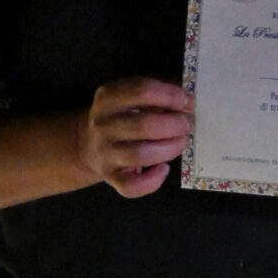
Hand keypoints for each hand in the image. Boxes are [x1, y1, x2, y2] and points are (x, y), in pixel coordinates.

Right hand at [77, 78, 193, 198]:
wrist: (88, 145)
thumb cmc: (122, 115)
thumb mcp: (131, 96)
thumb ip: (158, 93)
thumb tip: (186, 100)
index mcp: (107, 98)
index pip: (141, 91)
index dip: (171, 96)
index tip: (188, 102)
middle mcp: (102, 125)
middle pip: (143, 125)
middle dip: (174, 125)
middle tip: (186, 125)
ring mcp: (105, 153)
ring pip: (140, 155)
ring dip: (170, 148)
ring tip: (181, 142)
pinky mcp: (110, 177)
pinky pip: (131, 186)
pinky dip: (152, 181)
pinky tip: (164, 168)